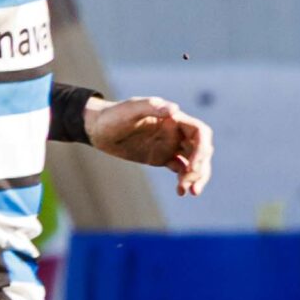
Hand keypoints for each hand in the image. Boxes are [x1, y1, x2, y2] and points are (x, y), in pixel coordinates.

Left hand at [85, 96, 212, 196]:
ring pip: (194, 162)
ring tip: (187, 192)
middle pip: (202, 150)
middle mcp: (176, 132)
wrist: (97, 128)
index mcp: (173, 119)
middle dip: (200, 168)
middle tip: (189, 185)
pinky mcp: (162, 157)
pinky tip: (180, 191)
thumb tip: (175, 109)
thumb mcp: (129, 110)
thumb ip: (151, 107)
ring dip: (196, 177)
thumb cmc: (112, 115)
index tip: (192, 167)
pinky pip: (181, 169)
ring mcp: (170, 145)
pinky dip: (185, 180)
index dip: (202, 150)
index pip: (200, 133)